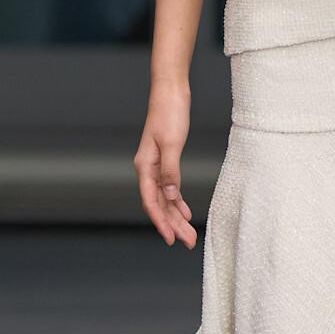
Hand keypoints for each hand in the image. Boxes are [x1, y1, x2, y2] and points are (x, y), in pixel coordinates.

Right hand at [134, 83, 197, 248]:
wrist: (170, 91)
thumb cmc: (170, 112)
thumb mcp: (172, 143)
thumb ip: (170, 171)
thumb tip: (170, 196)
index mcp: (145, 166)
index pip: (151, 201)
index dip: (161, 222)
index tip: (171, 238)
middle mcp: (148, 168)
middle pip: (159, 204)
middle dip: (173, 225)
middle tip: (188, 242)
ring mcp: (156, 165)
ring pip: (165, 198)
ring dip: (177, 216)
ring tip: (189, 234)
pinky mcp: (165, 160)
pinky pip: (170, 187)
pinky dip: (178, 201)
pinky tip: (186, 212)